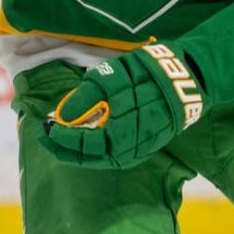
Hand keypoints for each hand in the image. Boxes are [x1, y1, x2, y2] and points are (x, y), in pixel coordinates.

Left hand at [41, 43, 205, 168]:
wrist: (188, 78)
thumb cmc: (147, 74)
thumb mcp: (111, 77)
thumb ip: (85, 98)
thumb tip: (63, 116)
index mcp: (121, 135)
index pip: (85, 144)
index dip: (63, 138)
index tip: (46, 127)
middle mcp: (131, 149)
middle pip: (92, 158)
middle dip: (67, 149)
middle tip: (47, 138)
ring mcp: (141, 149)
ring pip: (104, 158)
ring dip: (81, 151)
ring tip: (63, 140)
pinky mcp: (148, 144)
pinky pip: (117, 153)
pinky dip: (98, 149)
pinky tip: (88, 139)